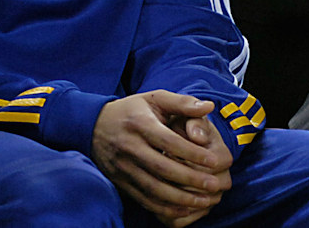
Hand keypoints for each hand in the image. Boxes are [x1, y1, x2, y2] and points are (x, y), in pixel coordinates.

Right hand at [91, 91, 231, 225]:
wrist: (92, 125)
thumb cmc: (131, 111)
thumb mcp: (153, 99)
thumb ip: (182, 102)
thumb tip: (209, 106)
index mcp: (138, 124)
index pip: (169, 142)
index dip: (193, 153)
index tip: (214, 161)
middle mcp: (128, 146)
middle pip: (163, 168)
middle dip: (192, 179)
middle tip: (216, 185)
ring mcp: (123, 166)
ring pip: (154, 188)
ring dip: (182, 199)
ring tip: (206, 200)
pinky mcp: (120, 181)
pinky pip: (145, 200)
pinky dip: (166, 208)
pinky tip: (185, 208)